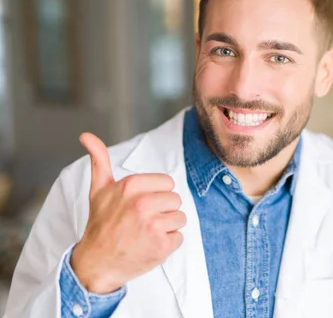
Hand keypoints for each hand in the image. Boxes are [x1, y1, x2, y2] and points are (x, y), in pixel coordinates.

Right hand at [71, 133, 185, 293]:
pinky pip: (179, 237)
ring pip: (180, 218)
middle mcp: (142, 203)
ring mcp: (153, 225)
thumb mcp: (99, 190)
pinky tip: (149, 245)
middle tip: (142, 221)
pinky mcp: (161, 246)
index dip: (156, 194)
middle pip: (176, 199)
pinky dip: (167, 244)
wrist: (96, 263)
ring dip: (167, 227)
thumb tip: (86, 135)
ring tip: (145, 233)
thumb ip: (99, 160)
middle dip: (163, 210)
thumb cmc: (101, 224)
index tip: (140, 205)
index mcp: (131, 186)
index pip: (167, 182)